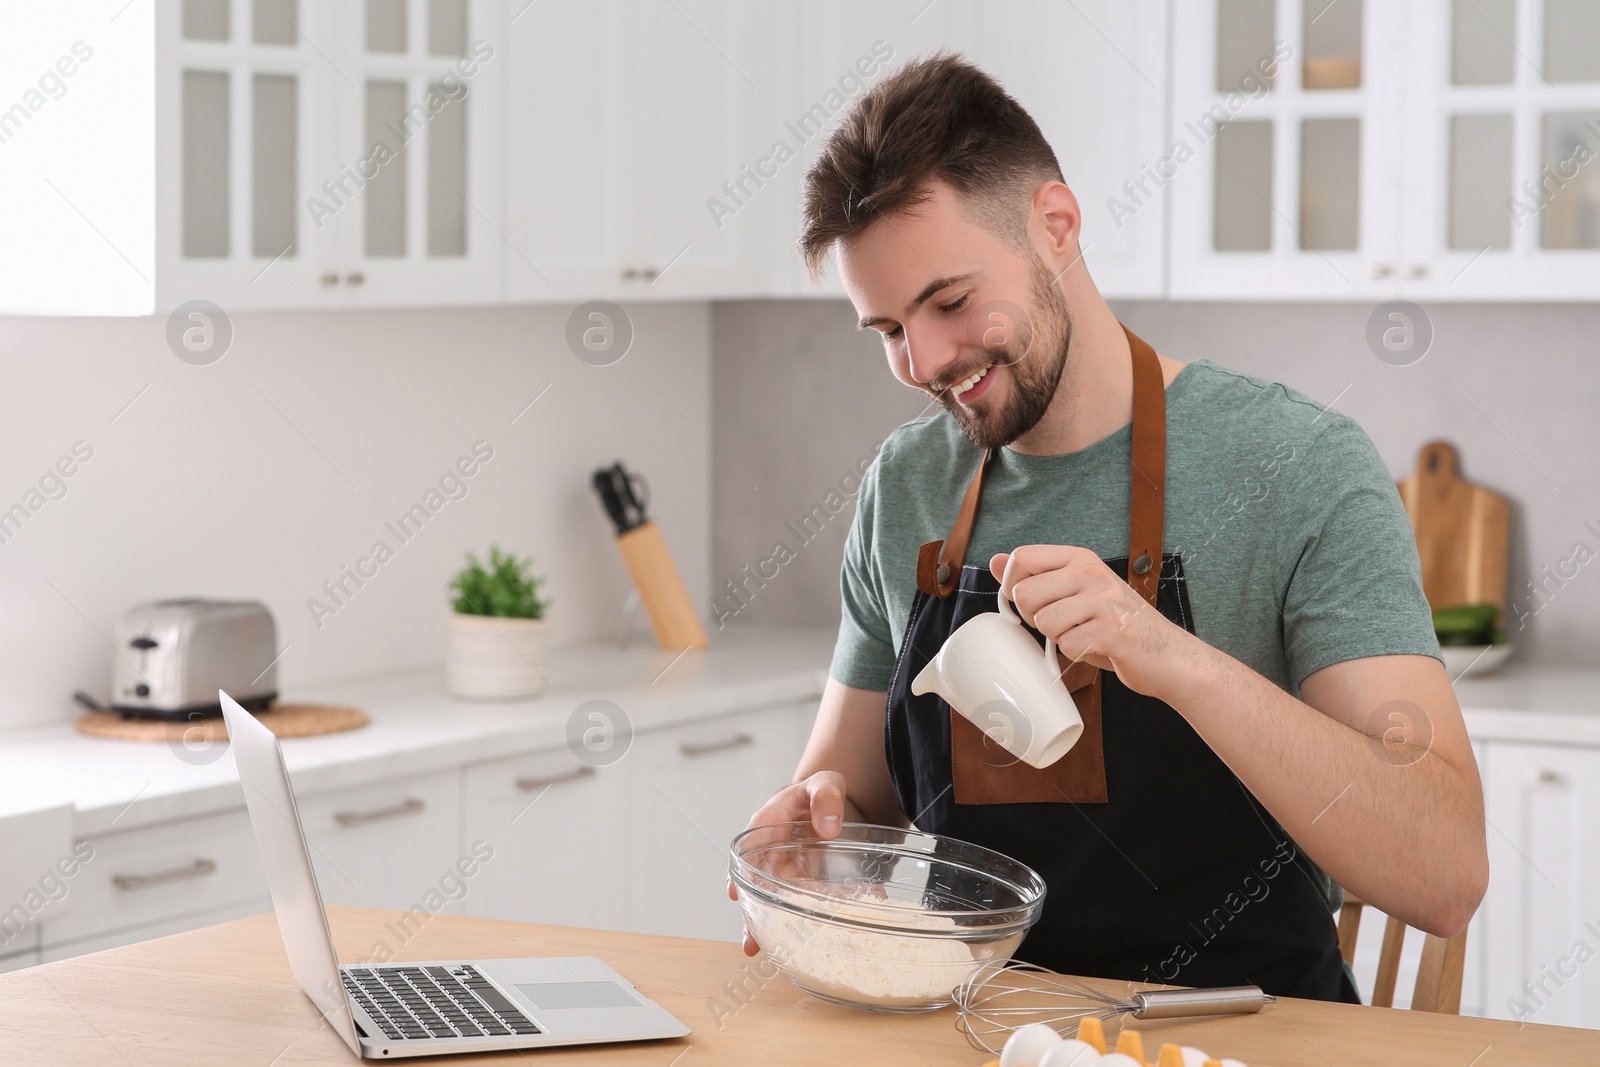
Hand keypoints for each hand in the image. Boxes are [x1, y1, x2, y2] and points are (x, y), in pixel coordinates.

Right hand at [727, 771, 850, 955]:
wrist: (828, 803)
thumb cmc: (820, 791)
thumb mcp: (825, 782)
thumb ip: (826, 798)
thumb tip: (829, 827)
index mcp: (769, 822)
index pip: (748, 847)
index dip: (738, 871)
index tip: (733, 893)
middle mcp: (769, 849)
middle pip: (754, 882)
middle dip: (750, 911)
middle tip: (750, 939)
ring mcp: (782, 868)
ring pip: (770, 899)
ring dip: (766, 924)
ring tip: (759, 950)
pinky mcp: (797, 881)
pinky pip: (794, 902)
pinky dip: (798, 921)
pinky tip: (799, 943)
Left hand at [991, 546, 1201, 704]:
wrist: (1167, 655)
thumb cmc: (1117, 624)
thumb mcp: (1076, 592)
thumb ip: (1037, 576)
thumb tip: (996, 560)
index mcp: (1081, 559)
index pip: (1022, 558)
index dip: (1014, 585)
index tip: (1031, 602)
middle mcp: (1092, 573)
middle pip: (1025, 594)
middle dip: (1035, 618)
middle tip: (1065, 624)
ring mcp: (1103, 600)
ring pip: (1043, 622)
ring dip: (1058, 637)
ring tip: (1084, 634)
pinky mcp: (1111, 631)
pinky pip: (1067, 645)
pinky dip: (1076, 654)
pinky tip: (1096, 647)